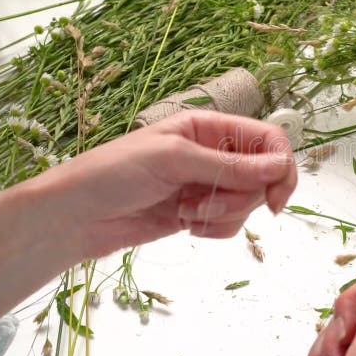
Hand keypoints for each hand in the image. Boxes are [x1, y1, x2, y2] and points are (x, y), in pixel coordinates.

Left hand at [44, 110, 296, 257]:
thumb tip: (281, 167)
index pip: (268, 139)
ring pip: (248, 202)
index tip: (275, 197)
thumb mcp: (174, 160)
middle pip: (262, 176)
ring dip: (223, 214)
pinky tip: (184, 225)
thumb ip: (229, 165)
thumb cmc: (115, 173)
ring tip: (186, 213)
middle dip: (241, 196)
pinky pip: (230, 223)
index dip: (280, 165)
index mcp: (210, 127)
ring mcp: (208, 185)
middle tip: (206, 206)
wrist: (74, 217)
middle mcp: (214, 153)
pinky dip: (214, 228)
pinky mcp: (200, 213)